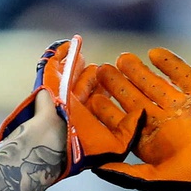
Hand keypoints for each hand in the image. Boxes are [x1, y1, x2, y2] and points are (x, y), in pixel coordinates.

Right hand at [0, 36, 141, 176]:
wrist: (55, 140)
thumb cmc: (84, 146)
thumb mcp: (117, 144)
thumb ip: (131, 130)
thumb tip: (142, 115)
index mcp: (89, 120)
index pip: (100, 101)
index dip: (107, 91)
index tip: (113, 84)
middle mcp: (75, 106)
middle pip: (86, 86)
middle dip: (92, 76)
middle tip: (100, 68)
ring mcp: (61, 92)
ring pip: (71, 74)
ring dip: (77, 63)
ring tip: (81, 51)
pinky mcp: (49, 78)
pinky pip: (55, 63)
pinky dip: (61, 52)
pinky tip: (70, 43)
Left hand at [82, 50, 190, 190]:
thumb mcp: (154, 179)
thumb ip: (126, 173)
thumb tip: (97, 168)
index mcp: (151, 140)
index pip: (124, 121)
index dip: (108, 108)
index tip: (92, 97)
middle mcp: (165, 122)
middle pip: (137, 98)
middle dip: (119, 85)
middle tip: (103, 71)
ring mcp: (182, 107)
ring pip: (156, 84)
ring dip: (139, 71)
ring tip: (122, 58)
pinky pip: (183, 75)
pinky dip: (170, 63)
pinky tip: (155, 54)